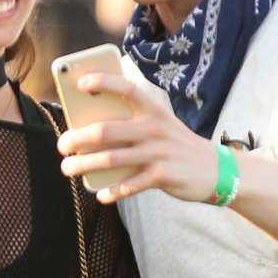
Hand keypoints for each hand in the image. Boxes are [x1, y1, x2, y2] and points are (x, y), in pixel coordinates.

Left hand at [57, 71, 220, 204]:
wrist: (216, 169)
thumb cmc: (177, 146)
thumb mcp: (161, 125)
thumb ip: (133, 123)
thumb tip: (90, 132)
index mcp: (153, 110)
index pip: (126, 89)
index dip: (103, 82)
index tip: (80, 85)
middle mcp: (155, 128)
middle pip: (107, 130)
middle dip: (78, 138)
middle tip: (62, 145)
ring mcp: (158, 152)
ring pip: (112, 159)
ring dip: (85, 165)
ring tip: (68, 169)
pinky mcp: (163, 176)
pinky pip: (131, 184)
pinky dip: (113, 191)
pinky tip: (101, 194)